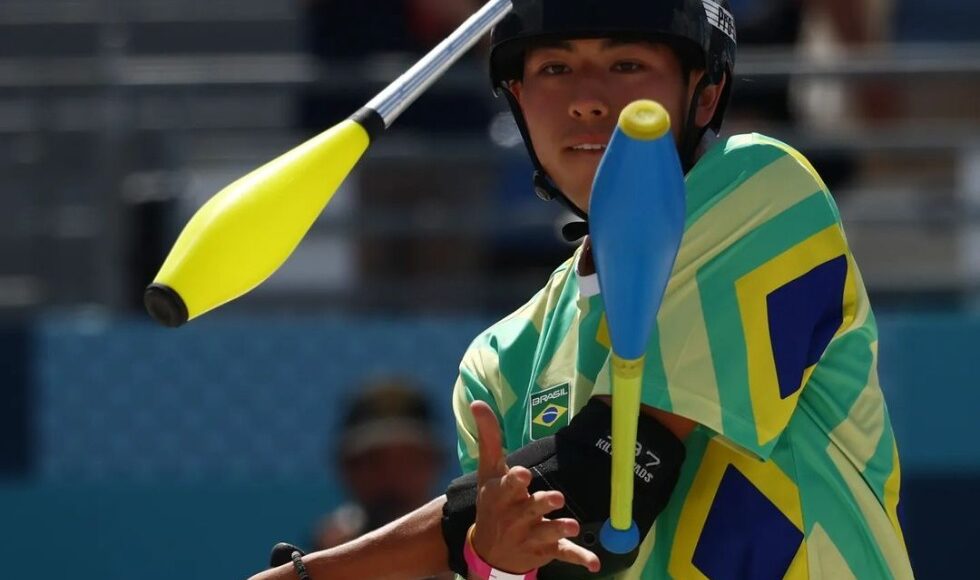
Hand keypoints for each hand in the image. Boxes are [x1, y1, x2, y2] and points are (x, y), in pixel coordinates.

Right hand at [468, 401, 599, 574]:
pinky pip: (563, 554)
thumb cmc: (492, 501)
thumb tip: (477, 401)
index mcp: (502, 495)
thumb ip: (489, 437)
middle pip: (531, 508)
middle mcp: (515, 516)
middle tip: (556, 498)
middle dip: (542, 504)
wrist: (489, 551)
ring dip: (559, 529)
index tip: (523, 474)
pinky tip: (594, 563)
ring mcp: (530, 535)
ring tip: (572, 526)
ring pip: (547, 532)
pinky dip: (579, 558)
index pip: (508, 485)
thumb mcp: (488, 470)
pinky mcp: (545, 550)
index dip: (515, 480)